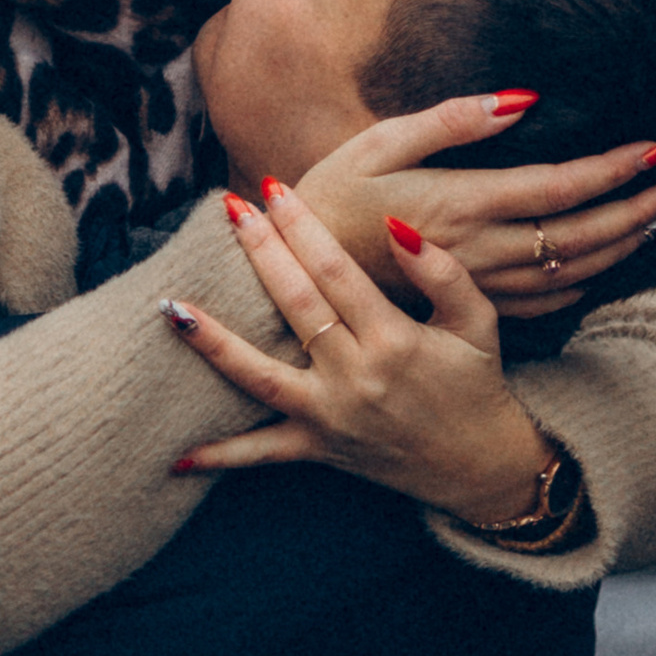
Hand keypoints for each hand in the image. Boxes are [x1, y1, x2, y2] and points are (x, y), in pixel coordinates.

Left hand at [162, 182, 554, 524]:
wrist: (483, 469)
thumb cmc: (477, 385)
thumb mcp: (478, 324)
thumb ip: (442, 273)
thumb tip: (396, 225)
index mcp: (395, 341)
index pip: (336, 272)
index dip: (302, 227)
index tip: (275, 187)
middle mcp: (356, 379)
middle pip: (294, 305)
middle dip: (260, 252)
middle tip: (230, 205)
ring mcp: (331, 417)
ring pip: (259, 376)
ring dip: (214, 342)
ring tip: (172, 308)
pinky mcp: (319, 448)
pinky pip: (261, 453)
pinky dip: (220, 454)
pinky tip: (175, 453)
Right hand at [292, 98, 655, 315]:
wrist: (290, 279)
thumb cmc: (331, 196)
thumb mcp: (379, 142)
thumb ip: (453, 121)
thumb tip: (522, 101)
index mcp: (460, 202)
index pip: (558, 186)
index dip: (614, 168)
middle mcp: (478, 250)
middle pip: (580, 234)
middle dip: (637, 209)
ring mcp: (477, 286)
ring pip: (573, 272)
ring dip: (622, 246)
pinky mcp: (469, 309)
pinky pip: (546, 302)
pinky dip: (587, 281)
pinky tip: (605, 263)